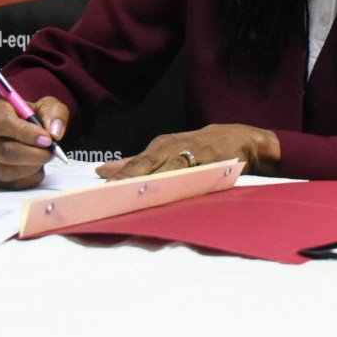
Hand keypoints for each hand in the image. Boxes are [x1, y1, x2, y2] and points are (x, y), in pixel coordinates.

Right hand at [0, 96, 69, 189]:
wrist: (25, 132)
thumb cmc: (33, 117)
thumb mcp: (47, 106)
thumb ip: (53, 113)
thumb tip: (54, 133)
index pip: (2, 124)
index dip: (26, 133)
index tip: (47, 140)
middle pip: (5, 152)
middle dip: (34, 155)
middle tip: (51, 152)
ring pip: (7, 171)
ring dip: (32, 167)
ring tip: (43, 158)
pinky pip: (10, 184)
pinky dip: (29, 178)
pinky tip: (36, 168)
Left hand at [97, 123, 279, 180]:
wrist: (240, 138)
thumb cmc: (198, 147)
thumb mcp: (166, 150)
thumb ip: (135, 162)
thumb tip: (102, 171)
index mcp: (159, 147)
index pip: (132, 165)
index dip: (115, 179)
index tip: (96, 193)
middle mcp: (171, 149)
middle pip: (144, 167)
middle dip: (125, 182)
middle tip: (107, 196)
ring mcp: (190, 155)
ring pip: (166, 172)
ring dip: (149, 185)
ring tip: (133, 197)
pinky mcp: (209, 164)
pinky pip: (192, 177)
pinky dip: (180, 186)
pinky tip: (170, 195)